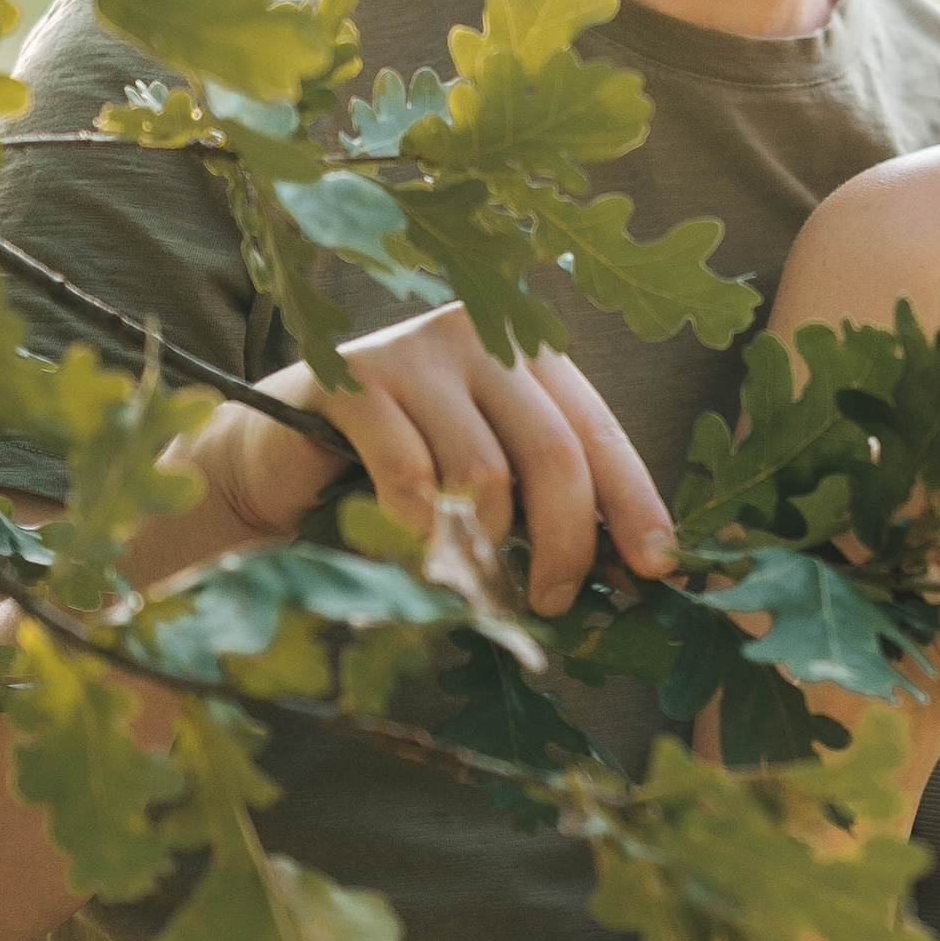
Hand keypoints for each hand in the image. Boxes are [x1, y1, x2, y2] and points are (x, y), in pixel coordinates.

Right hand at [181, 303, 677, 614]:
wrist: (284, 454)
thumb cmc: (409, 469)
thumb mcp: (493, 474)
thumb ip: (551, 498)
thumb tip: (635, 568)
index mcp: (532, 353)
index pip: (600, 432)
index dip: (633, 503)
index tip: (655, 567)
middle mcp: (483, 337)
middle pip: (553, 454)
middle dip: (565, 544)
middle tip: (556, 603)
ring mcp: (414, 351)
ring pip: (484, 472)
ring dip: (484, 546)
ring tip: (471, 576)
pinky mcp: (352, 379)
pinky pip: (408, 472)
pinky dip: (419, 526)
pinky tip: (413, 540)